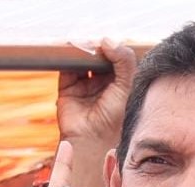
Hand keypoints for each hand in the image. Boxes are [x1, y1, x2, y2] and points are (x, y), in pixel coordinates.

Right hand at [57, 39, 136, 186]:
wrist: (94, 139)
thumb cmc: (117, 117)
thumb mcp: (128, 84)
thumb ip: (124, 60)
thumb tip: (106, 40)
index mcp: (121, 85)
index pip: (118, 60)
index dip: (115, 49)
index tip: (112, 43)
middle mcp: (103, 85)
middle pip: (100, 58)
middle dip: (98, 48)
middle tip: (98, 42)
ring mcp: (85, 86)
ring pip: (83, 61)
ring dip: (84, 51)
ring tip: (86, 45)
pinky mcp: (68, 88)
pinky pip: (67, 68)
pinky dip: (68, 57)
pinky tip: (74, 50)